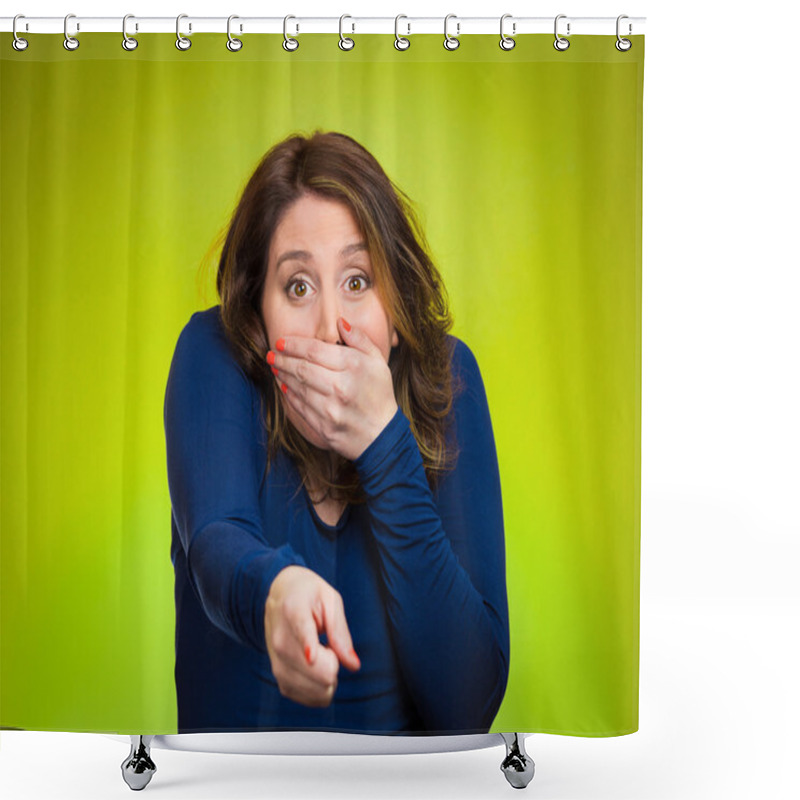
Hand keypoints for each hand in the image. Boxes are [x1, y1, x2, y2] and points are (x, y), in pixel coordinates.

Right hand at [264, 565, 360, 707]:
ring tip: (322, 654)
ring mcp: (276, 661)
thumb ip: (340, 632)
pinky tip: (319, 671)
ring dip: (328, 678)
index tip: (310, 655)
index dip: (308, 646)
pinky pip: (306, 698)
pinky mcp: (277, 676)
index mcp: (294, 611)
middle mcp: (280, 639)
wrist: (279, 595)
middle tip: (329, 646)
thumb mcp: (330, 600)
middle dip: (334, 664)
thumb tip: (353, 665)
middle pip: (317, 670)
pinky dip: (320, 690)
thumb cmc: (309, 594)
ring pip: (314, 690)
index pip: (301, 631)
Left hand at [268, 318, 397, 460]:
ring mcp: (331, 409)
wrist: (383, 435)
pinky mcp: (324, 427)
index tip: (281, 341)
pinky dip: (288, 395)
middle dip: (282, 359)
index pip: (314, 350)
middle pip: (302, 368)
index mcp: (354, 366)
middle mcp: (341, 387)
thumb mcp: (378, 361)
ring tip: (275, 367)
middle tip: (272, 354)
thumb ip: (359, 339)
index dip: (293, 345)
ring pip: (297, 388)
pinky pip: (299, 408)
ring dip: (282, 376)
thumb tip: (340, 322)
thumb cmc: (380, 394)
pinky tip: (284, 387)